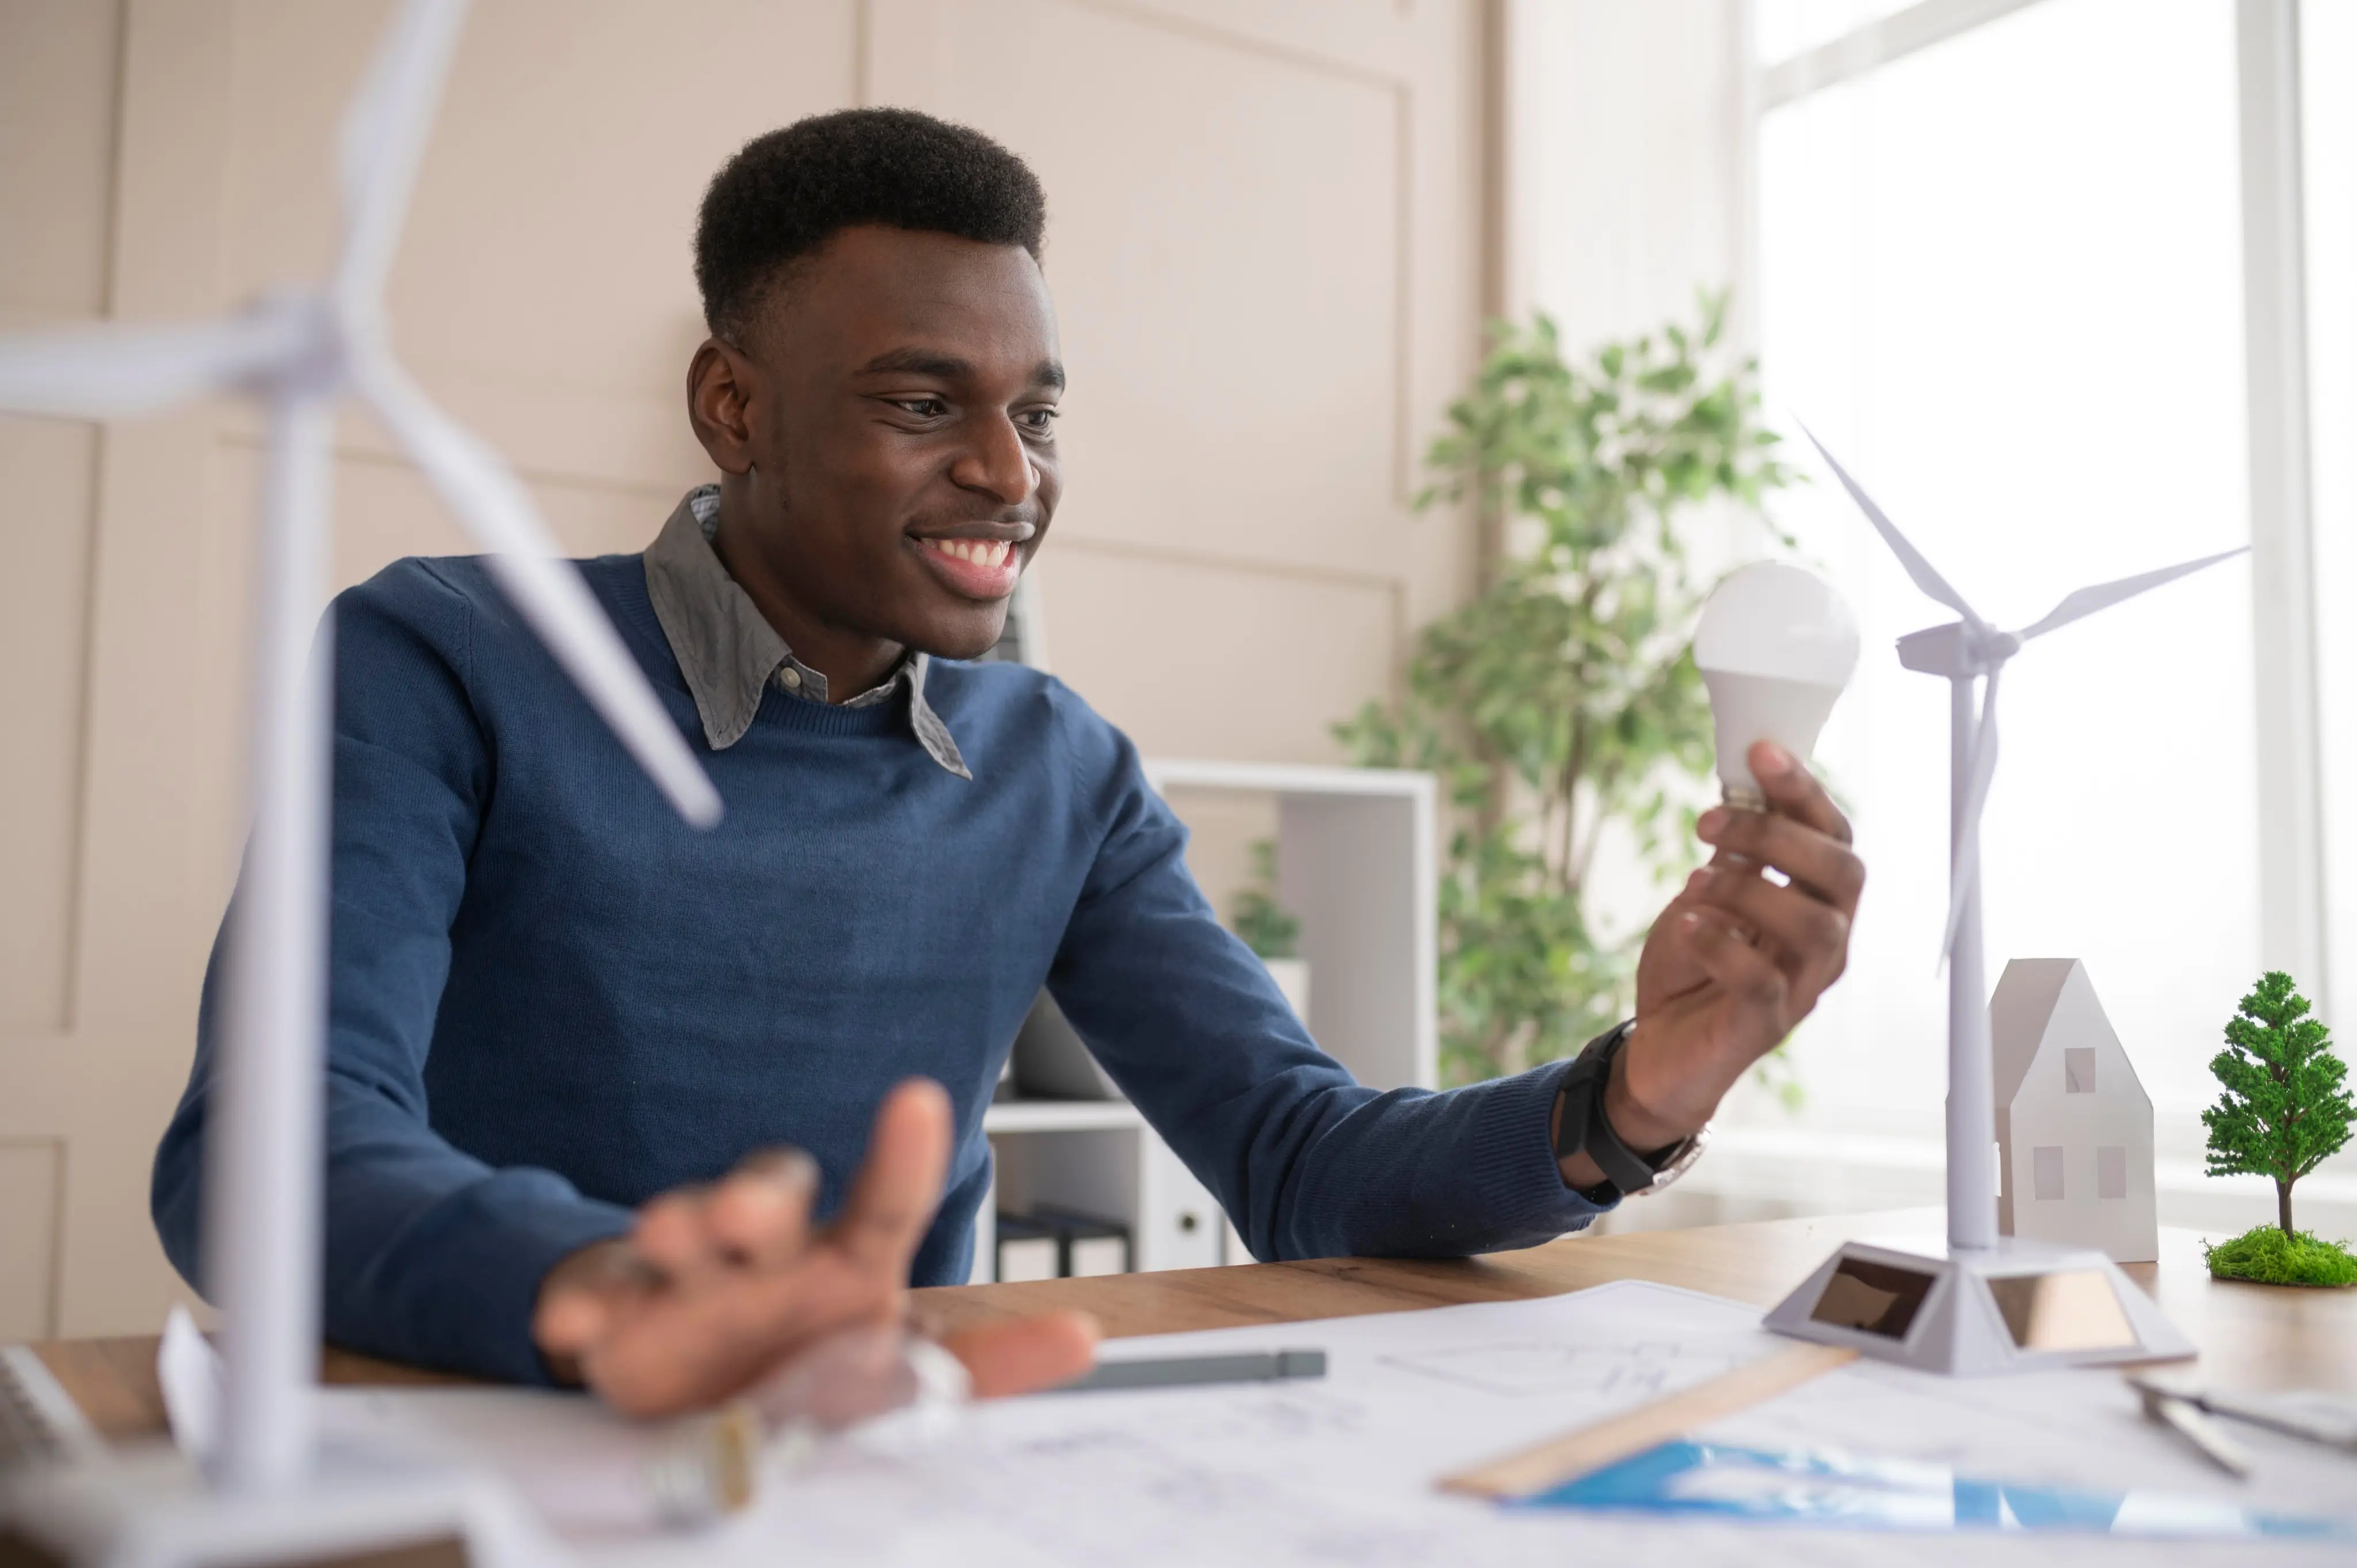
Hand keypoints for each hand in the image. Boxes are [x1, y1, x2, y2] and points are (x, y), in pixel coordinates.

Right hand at [533, 1078, 1097, 1416]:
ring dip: (678, 1227)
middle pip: (767, 1200)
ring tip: (675, 1234)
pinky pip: (597, 1292)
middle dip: (755, 1198)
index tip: (918, 1097)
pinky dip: (587, 1300)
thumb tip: (1083, 1336)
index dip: (902, 1157)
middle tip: (747, 1215)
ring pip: (681, 1233)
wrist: (699, 1398)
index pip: (884, 1204)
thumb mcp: (901, 1376)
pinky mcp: (616, 1310)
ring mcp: (687, 1278)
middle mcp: (768, 1254)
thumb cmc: (813, 1368)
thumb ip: (984, 1361)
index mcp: (847, 1264)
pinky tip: (577, 1317)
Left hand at [1556, 742, 1862, 1184]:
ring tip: (1692, 882)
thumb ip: (1734, 853)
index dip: (1804, 790)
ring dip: (1748, 888)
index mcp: (1816, 901)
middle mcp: (1825, 943)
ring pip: (1814, 925)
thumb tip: (1740, 790)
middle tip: (1707, 823)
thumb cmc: (1693, 964)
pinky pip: (1763, 981)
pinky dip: (1723, 944)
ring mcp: (1802, 987)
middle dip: (1777, 834)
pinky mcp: (1764, 1025)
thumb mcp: (1710, 894)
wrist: (1660, 1050)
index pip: (1835, 837)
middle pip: (1842, 874)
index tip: (1759, 750)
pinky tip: (1687, 925)